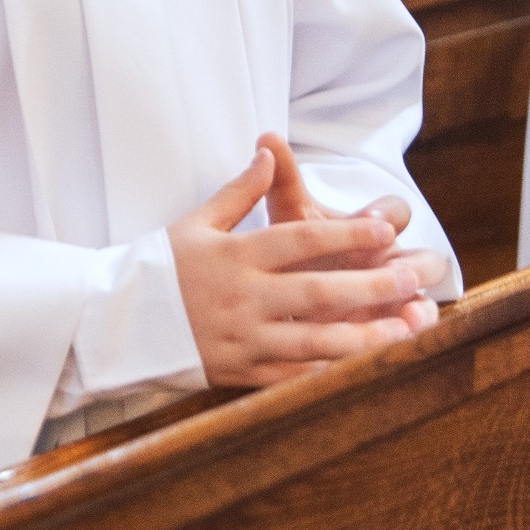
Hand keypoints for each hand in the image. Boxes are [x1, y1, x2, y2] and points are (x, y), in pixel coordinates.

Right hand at [169, 134, 446, 388]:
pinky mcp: (241, 372)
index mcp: (235, 256)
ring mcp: (244, 339)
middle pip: (316, 291)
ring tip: (404, 331)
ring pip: (313, 340)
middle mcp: (243, 298)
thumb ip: (239, 191)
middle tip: (411, 277)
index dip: (345, 232)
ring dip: (363, 337)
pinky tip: (365, 371)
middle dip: (369, 285)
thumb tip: (269, 152)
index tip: (385, 228)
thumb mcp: (197, 222)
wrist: (118, 323)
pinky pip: (294, 376)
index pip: (300, 240)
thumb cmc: (160, 267)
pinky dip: (331, 374)